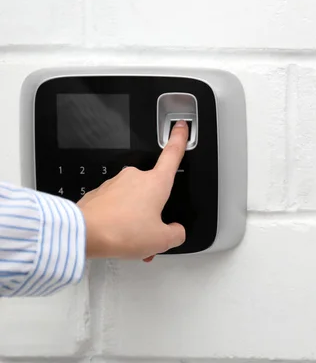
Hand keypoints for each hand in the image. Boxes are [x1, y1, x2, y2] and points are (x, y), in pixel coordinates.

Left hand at [78, 120, 188, 260]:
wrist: (84, 233)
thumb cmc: (121, 231)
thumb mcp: (161, 240)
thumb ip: (176, 234)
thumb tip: (176, 232)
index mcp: (156, 182)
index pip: (172, 154)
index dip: (179, 139)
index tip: (180, 126)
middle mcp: (135, 177)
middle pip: (152, 189)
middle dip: (153, 209)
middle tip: (150, 231)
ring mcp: (115, 183)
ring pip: (132, 199)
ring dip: (134, 216)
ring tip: (130, 237)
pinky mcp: (99, 193)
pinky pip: (115, 205)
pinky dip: (118, 219)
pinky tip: (115, 234)